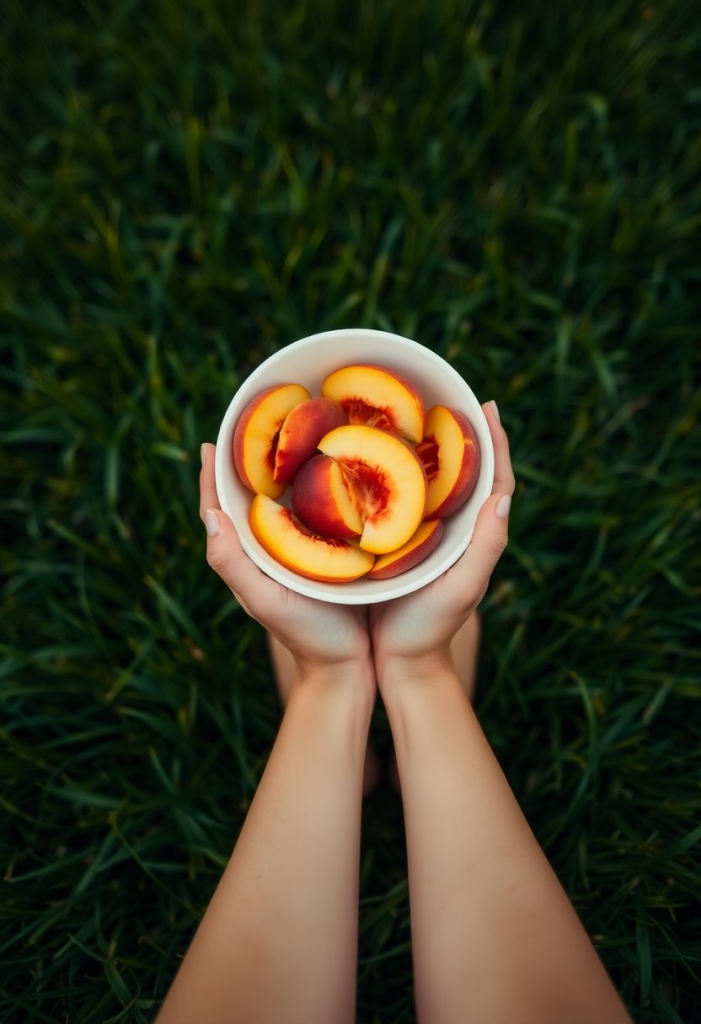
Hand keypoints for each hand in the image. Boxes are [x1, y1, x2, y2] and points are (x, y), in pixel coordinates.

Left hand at [199, 443, 373, 686]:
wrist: (355, 666)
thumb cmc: (310, 636)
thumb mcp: (267, 601)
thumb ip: (234, 564)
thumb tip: (210, 514)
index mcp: (249, 557)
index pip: (218, 508)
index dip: (211, 475)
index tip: (211, 441)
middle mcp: (268, 551)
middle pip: (246, 498)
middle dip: (244, 462)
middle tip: (250, 422)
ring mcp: (296, 552)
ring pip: (280, 502)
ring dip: (279, 470)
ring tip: (286, 434)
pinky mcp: (326, 553)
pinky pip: (315, 512)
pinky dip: (314, 487)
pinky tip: (331, 468)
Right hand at [369, 401, 514, 690]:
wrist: (396, 664)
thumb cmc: (428, 629)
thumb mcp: (461, 590)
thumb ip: (485, 548)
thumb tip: (503, 498)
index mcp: (476, 537)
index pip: (495, 480)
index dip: (495, 442)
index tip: (487, 405)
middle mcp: (456, 534)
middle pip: (468, 474)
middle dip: (463, 434)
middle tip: (449, 396)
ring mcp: (429, 541)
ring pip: (436, 484)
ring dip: (432, 449)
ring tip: (416, 415)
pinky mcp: (402, 547)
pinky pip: (405, 501)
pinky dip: (400, 474)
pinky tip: (379, 458)